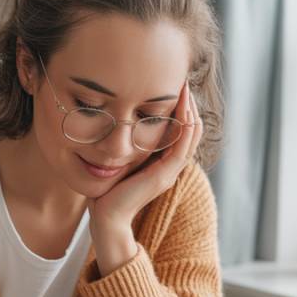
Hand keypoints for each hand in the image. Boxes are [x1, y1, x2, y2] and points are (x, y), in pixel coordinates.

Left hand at [87, 81, 203, 275]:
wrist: (106, 217)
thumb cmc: (107, 190)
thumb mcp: (119, 160)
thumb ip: (126, 145)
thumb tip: (118, 121)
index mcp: (162, 161)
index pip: (180, 129)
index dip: (180, 108)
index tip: (172, 85)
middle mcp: (170, 166)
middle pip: (190, 129)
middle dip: (187, 104)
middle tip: (182, 79)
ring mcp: (170, 171)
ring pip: (190, 135)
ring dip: (189, 110)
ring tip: (184, 88)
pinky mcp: (164, 176)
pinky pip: (182, 147)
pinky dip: (184, 127)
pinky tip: (183, 109)